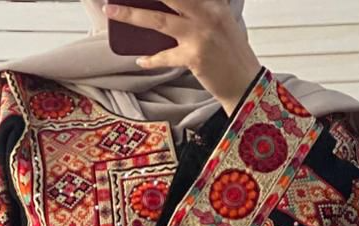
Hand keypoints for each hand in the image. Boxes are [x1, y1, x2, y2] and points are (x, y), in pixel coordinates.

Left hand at [103, 0, 260, 116]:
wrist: (246, 85)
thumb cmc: (231, 56)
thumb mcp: (222, 23)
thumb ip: (202, 10)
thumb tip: (168, 9)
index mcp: (214, 3)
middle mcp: (208, 13)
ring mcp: (200, 34)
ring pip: (158, 20)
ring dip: (131, 15)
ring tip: (112, 10)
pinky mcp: (194, 56)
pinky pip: (164, 56)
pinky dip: (151, 59)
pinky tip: (140, 60)